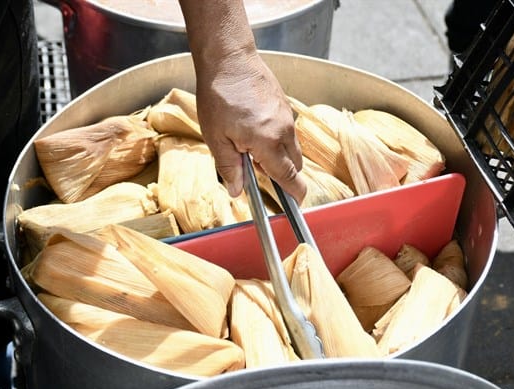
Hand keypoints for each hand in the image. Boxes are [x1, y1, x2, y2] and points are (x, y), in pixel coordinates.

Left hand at [195, 50, 305, 201]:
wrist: (229, 59)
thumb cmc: (219, 96)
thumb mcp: (216, 138)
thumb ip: (229, 167)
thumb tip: (237, 191)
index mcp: (268, 142)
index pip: (289, 176)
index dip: (294, 193)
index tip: (296, 203)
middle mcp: (284, 131)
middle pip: (296, 164)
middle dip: (283, 174)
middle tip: (257, 171)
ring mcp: (287, 117)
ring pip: (292, 148)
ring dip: (279, 156)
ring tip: (250, 147)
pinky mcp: (285, 106)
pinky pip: (287, 131)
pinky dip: (277, 139)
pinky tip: (254, 130)